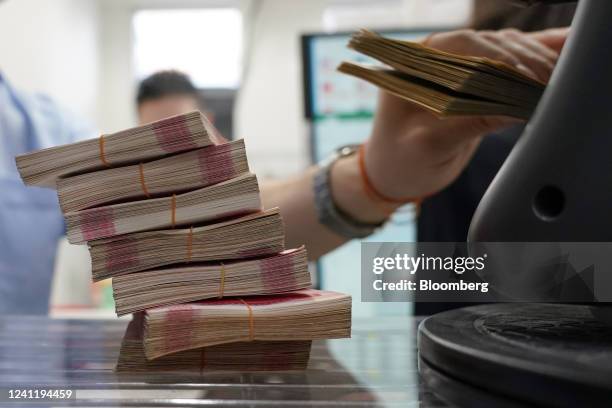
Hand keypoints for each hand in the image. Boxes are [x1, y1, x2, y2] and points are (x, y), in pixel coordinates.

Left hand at [363, 27, 568, 201]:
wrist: (397, 172)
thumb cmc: (401, 161)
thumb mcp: (430, 146)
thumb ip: (467, 123)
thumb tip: (514, 107)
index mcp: (416, 64)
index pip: (463, 47)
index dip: (499, 58)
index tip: (526, 77)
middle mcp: (439, 57)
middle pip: (491, 45)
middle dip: (525, 60)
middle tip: (552, 83)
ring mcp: (460, 65)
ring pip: (508, 50)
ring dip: (537, 61)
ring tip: (561, 81)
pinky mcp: (478, 81)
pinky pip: (512, 64)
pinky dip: (537, 62)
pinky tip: (562, 60)